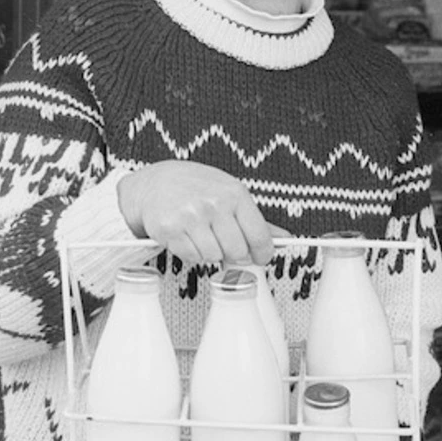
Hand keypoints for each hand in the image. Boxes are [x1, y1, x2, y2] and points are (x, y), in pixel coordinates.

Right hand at [118, 160, 288, 266]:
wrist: (156, 182)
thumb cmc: (197, 188)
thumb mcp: (230, 194)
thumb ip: (256, 220)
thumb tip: (285, 239)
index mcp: (235, 193)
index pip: (260, 236)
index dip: (262, 254)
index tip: (260, 258)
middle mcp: (215, 203)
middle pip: (238, 252)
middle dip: (233, 254)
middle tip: (224, 244)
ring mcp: (191, 216)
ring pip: (214, 257)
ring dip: (210, 252)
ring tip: (202, 235)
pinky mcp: (170, 229)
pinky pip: (191, 257)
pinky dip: (191, 253)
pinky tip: (187, 236)